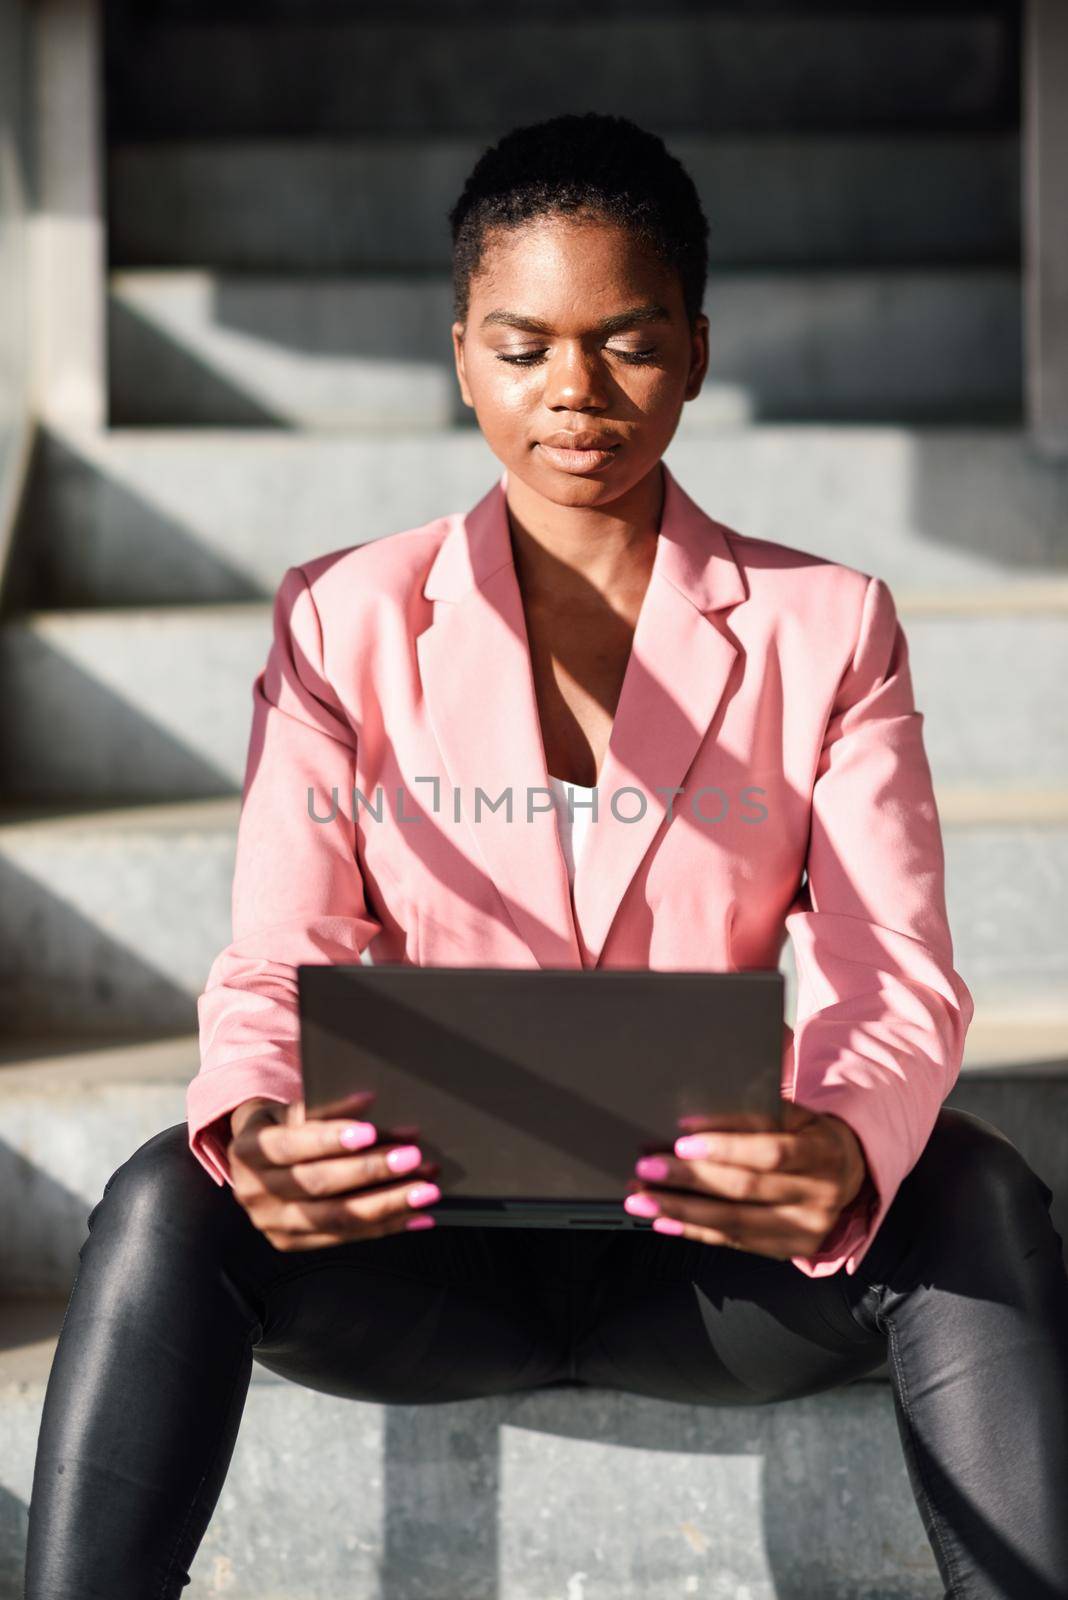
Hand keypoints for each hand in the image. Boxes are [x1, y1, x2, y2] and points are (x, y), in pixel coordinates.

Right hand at [227, 1090, 441, 1251]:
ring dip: (387, 1204)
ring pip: (336, 1218)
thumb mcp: (292, 1108)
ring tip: (426, 1190)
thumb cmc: (283, 1125)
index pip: (291, 1145)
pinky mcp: (291, 1241)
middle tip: (412, 1157)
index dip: (330, 1139)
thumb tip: (371, 1103)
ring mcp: (271, 1222)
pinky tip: (417, 1216)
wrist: (256, 1159)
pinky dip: (385, 1226)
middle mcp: (254, 1191)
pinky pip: (345, 1238)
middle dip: (370, 1171)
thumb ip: (326, 1108)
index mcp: (250, 1149)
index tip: (370, 1132)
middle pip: (318, 1184)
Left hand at [623, 1101, 873, 1261]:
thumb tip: (690, 1125)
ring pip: (734, 1222)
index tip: (681, 1141)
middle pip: (746, 1189)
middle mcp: (817, 1196)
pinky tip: (663, 1220)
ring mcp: (804, 1229)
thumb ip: (754, 1116)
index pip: (770, 1152)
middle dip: (690, 1178)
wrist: (848, 1173)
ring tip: (641, 1199)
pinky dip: (694, 1231)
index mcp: (822, 1154)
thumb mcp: (794, 1115)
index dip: (725, 1146)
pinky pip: (733, 1241)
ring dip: (681, 1210)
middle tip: (647, 1169)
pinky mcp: (788, 1250)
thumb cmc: (808, 1136)